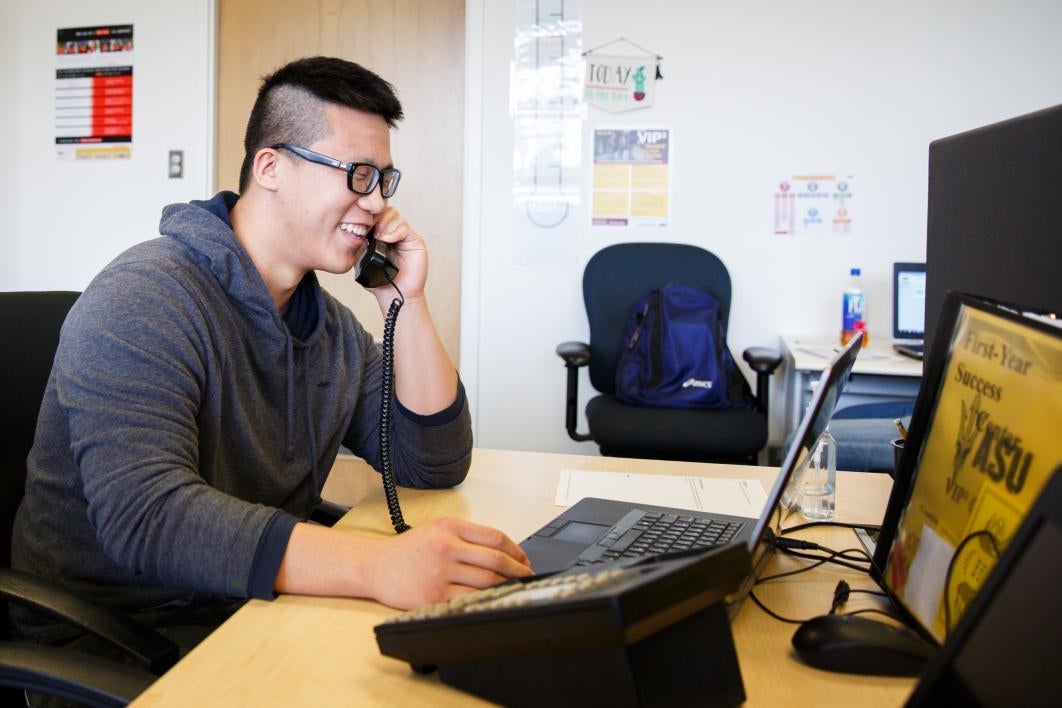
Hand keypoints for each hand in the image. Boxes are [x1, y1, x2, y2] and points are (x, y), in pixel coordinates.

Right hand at [364, 517, 533, 609]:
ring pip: (486, 581)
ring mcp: (441, 572)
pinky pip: (468, 598)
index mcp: (450, 527)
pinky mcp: (434, 594)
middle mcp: (446, 547)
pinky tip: (492, 600)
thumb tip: (501, 550)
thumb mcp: (436, 529)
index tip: (524, 559)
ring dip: (506, 586)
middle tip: (528, 576)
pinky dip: (485, 600)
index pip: (494, 537)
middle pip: (495, 560)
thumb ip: (466, 535)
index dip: (516, 550)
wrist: (375, 566)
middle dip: (518, 570)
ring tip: (514, 589)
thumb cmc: (407, 550)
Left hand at [368, 206, 426, 304]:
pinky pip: (404, 228)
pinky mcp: (415, 242)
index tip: (360, 220)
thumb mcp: (363, 259)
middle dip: (376, 217)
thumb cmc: (381, 281)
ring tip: (379, 237)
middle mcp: (394, 233)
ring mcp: (405, 237)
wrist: (394, 295)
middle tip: (370, 229)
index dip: (368, 214)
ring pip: (395, 216)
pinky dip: (394, 231)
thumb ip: (360, 243)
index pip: (376, 214)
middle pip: (386, 211)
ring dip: (385, 224)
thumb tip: (355, 228)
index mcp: (381, 234)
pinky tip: (387, 240)